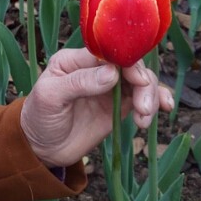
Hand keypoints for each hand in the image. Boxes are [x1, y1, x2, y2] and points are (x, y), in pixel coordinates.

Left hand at [20, 48, 173, 167]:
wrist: (42, 148)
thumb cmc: (39, 116)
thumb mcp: (51, 96)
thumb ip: (79, 82)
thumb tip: (112, 73)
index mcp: (74, 59)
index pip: (107, 52)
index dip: (127, 62)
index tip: (139, 80)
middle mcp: (94, 69)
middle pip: (129, 65)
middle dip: (143, 83)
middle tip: (142, 108)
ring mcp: (108, 87)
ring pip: (140, 81)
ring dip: (150, 96)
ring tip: (143, 118)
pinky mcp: (118, 106)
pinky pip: (142, 98)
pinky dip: (156, 101)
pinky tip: (162, 111)